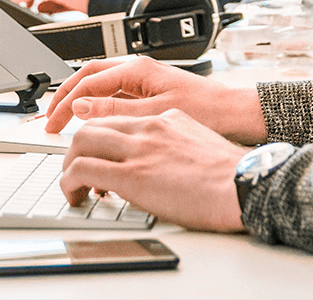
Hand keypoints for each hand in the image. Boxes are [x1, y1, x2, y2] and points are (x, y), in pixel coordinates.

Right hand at [45, 55, 266, 143]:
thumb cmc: (207, 109)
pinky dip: (96, 105)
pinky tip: (92, 121)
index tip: (51, 123)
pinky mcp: (149, 91)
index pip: (87, 82)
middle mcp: (138, 69)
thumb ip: (115, 110)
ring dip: (79, 99)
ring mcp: (143, 79)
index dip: (64, 103)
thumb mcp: (155, 114)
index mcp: (137, 68)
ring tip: (64, 119)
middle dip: (65, 95)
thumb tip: (81, 107)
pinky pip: (113, 94)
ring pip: (100, 84)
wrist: (235, 112)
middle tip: (49, 118)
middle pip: (88, 76)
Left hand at [61, 109, 247, 231]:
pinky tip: (75, 194)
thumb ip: (174, 143)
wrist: (242, 184)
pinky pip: (83, 170)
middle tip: (74, 167)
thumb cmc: (230, 174)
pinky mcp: (131, 175)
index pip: (118, 118)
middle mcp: (148, 128)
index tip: (94, 152)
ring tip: (72, 185)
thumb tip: (161, 162)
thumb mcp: (198, 143)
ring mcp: (138, 150)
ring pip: (81, 142)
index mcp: (165, 119)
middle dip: (75, 147)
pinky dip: (69, 181)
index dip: (99, 136)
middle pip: (93, 124)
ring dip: (69, 164)